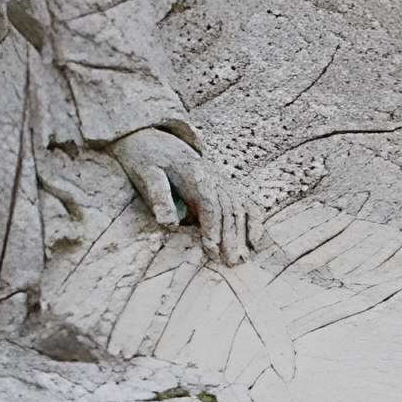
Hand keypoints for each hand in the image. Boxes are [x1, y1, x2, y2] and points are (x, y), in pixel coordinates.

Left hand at [110, 128, 253, 263]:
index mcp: (194, 175)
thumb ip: (159, 196)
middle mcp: (214, 177)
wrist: (155, 140)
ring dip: (242, 234)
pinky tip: (255, 241)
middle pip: (228, 209)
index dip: (212, 228)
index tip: (211, 249)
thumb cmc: (147, 158)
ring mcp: (222, 181)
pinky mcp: (226, 186)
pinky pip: (246, 203)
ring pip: (239, 209)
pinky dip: (254, 221)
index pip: (210, 204)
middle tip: (229, 261)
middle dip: (230, 237)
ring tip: (241, 257)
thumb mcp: (146, 173)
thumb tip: (167, 223)